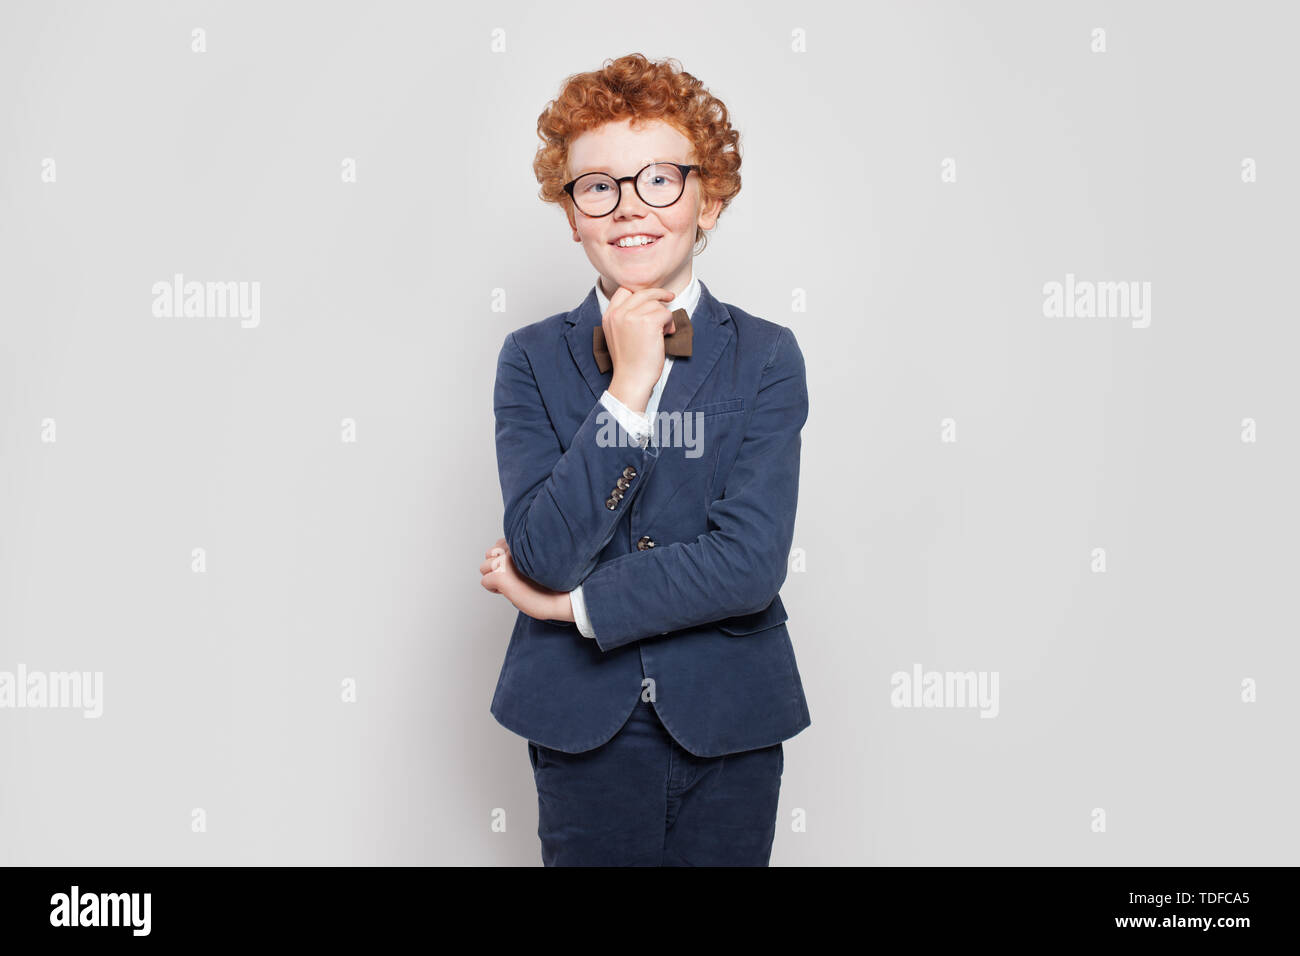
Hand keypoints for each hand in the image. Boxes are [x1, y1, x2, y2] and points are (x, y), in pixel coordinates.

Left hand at [479, 538, 572, 622]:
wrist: (567, 597)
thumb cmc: (557, 582)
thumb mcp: (538, 560)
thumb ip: (521, 553)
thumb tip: (502, 551)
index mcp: (524, 541)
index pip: (501, 543)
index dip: (507, 557)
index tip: (521, 567)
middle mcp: (513, 548)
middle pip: (489, 553)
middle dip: (497, 565)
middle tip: (516, 576)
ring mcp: (506, 562)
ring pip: (484, 567)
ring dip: (494, 575)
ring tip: (513, 582)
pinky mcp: (501, 576)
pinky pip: (486, 582)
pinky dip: (494, 589)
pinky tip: (511, 591)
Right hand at [603, 286, 676, 411]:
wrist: (632, 379)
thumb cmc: (629, 362)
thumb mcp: (617, 335)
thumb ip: (625, 318)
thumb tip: (647, 304)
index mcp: (609, 316)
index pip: (624, 290)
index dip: (640, 292)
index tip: (651, 295)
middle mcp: (618, 313)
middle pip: (642, 293)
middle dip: (658, 294)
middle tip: (670, 297)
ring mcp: (633, 317)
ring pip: (656, 304)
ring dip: (665, 317)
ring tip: (664, 331)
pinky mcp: (648, 322)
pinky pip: (666, 313)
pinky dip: (670, 324)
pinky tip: (667, 334)